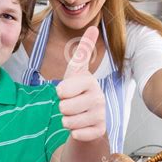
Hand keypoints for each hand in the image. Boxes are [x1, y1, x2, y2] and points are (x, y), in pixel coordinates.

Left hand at [56, 26, 105, 141]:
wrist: (89, 118)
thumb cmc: (79, 93)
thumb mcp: (77, 72)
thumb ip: (83, 51)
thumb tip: (94, 27)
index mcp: (89, 82)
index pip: (63, 89)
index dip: (60, 92)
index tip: (65, 91)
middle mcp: (98, 97)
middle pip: (63, 107)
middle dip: (62, 109)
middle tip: (70, 105)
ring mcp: (100, 114)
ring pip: (68, 122)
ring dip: (67, 121)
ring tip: (75, 115)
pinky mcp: (99, 130)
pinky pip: (76, 134)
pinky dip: (75, 133)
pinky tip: (81, 127)